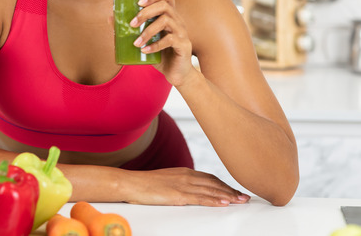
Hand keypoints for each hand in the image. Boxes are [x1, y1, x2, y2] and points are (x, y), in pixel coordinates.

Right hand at [123, 167, 250, 206]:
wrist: (130, 183)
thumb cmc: (144, 184)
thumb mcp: (166, 181)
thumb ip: (180, 184)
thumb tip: (189, 191)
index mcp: (184, 172)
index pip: (210, 178)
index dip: (225, 184)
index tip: (236, 191)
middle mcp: (186, 176)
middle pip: (214, 183)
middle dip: (231, 190)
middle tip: (245, 197)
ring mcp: (183, 185)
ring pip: (211, 190)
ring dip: (228, 196)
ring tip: (241, 201)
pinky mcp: (178, 195)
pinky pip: (200, 198)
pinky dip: (214, 200)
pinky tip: (224, 204)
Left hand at [131, 0, 195, 85]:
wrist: (175, 73)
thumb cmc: (159, 54)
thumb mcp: (145, 40)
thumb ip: (131, 29)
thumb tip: (111, 17)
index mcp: (170, 16)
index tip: (138, 2)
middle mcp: (178, 21)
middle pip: (164, 6)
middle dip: (145, 12)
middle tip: (132, 24)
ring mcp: (182, 32)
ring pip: (165, 21)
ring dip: (147, 31)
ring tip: (136, 43)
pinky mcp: (184, 45)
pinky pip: (170, 40)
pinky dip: (155, 45)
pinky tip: (145, 50)